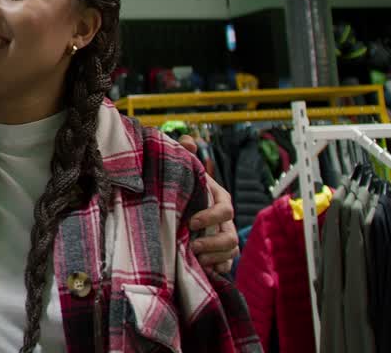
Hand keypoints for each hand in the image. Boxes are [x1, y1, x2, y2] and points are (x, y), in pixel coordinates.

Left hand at [180, 135, 238, 273]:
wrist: (179, 201)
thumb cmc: (181, 183)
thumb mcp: (181, 167)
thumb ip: (184, 153)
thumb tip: (188, 141)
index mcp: (219, 198)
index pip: (225, 210)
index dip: (211, 216)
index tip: (191, 221)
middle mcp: (225, 220)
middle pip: (231, 237)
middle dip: (213, 244)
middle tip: (192, 247)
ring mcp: (223, 236)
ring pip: (231, 252)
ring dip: (214, 259)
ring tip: (194, 260)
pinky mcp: (218, 252)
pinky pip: (226, 265)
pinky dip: (217, 269)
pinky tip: (203, 270)